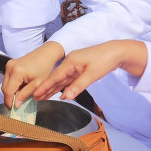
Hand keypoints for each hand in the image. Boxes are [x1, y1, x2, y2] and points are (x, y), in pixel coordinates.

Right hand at [2, 42, 65, 107]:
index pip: (8, 92)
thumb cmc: (45, 67)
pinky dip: (13, 84)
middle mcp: (10, 67)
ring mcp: (9, 64)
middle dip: (10, 97)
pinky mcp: (10, 64)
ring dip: (12, 91)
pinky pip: (8, 78)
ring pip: (5, 84)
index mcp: (16, 72)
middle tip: (19, 103)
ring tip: (22, 93)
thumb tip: (16, 105)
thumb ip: (25, 95)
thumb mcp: (37, 84)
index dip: (9, 102)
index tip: (13, 109)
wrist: (47, 53)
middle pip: (4, 88)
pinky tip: (22, 86)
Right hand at [32, 40, 147, 104]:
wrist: (116, 52)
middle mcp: (70, 63)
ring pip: (62, 80)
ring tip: (43, 96)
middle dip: (45, 88)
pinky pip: (69, 79)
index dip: (45, 87)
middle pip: (56, 78)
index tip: (35, 94)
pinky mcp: (80, 69)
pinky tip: (59, 93)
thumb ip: (78, 86)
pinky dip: (63, 86)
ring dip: (53, 88)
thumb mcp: (92, 74)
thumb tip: (66, 97)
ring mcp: (75, 66)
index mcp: (70, 62)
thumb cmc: (104, 60)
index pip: (55, 77)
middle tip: (34, 98)